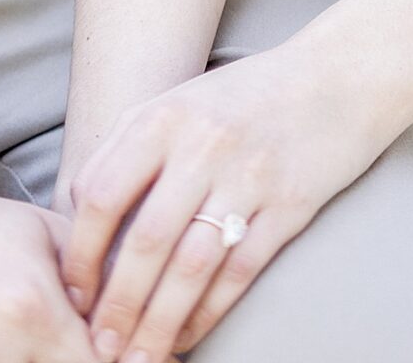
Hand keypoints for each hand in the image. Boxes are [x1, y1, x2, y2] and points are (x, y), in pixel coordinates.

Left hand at [60, 45, 382, 359]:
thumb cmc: (250, 92)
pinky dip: (208, 313)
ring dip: (158, 323)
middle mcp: (203, 145)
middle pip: (145, 241)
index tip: (72, 295)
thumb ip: (131, 145)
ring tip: (138, 358)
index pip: (101, 193)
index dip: (80, 254)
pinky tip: (187, 336)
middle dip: (117, 305)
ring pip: (190, 267)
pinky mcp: (288, 206)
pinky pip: (238, 272)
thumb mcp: (182, 100)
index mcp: (165, 116)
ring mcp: (248, 177)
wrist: (339, 77)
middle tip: (99, 348)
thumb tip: (80, 213)